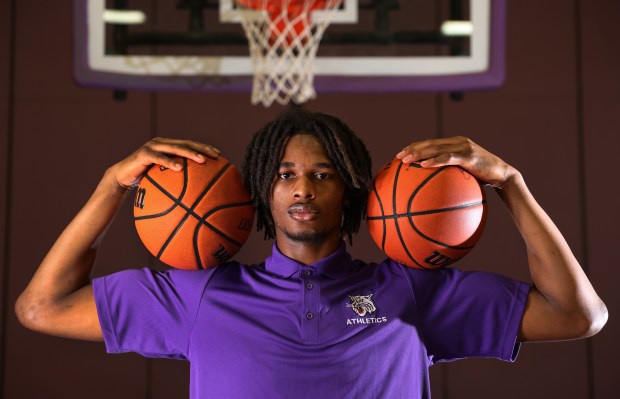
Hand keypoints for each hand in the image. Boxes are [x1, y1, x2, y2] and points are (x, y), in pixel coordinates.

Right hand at [110, 137, 220, 189]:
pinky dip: (169, 162)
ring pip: (175, 148)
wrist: (122, 178)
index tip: (219, 155)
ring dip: (190, 153)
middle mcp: (162, 143)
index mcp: (168, 146)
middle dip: (202, 148)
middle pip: (186, 143)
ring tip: (202, 160)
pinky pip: (158, 158)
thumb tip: (197, 192)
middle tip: (216, 156)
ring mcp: (152, 146)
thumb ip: (177, 179)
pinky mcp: (143, 154)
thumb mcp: (163, 178)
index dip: (205, 148)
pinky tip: (179, 168)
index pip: (190, 144)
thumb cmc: (145, 180)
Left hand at [395, 136, 516, 187]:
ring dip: (419, 153)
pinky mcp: (469, 156)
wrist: (503, 175)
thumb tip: (432, 191)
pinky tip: (423, 166)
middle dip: (412, 149)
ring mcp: (463, 147)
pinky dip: (434, 160)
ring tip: (406, 160)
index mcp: (455, 144)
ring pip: (436, 148)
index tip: (400, 154)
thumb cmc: (482, 179)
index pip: (430, 142)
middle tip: (398, 157)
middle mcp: (458, 142)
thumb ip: (449, 176)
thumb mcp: (464, 175)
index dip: (414, 146)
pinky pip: (447, 158)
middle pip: (430, 143)